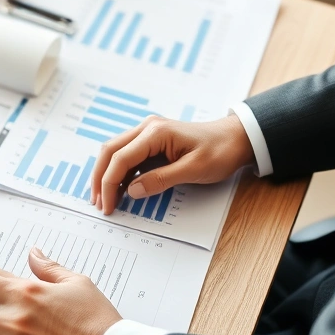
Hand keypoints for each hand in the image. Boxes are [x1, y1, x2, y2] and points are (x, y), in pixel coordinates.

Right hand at [92, 114, 254, 213]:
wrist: (236, 138)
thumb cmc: (219, 151)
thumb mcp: (194, 169)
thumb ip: (161, 180)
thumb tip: (131, 191)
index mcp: (155, 132)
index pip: (121, 158)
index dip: (109, 184)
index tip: (107, 206)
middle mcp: (147, 128)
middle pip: (110, 151)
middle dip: (99, 178)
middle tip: (97, 203)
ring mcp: (148, 133)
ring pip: (115, 152)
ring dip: (106, 175)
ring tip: (103, 199)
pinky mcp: (152, 141)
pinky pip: (128, 156)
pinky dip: (119, 173)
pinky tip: (119, 189)